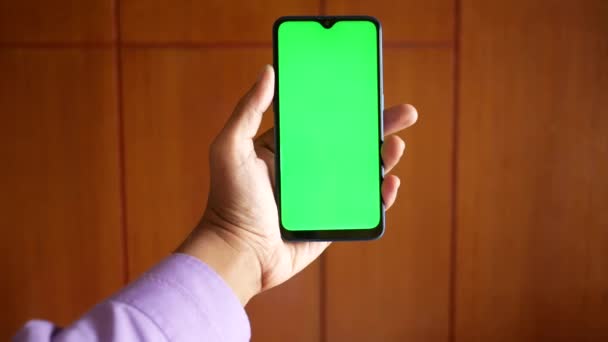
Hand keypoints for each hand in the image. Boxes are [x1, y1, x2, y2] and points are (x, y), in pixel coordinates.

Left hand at [178, 65, 417, 304]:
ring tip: (397, 145)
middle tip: (406, 113)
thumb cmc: (229, 201)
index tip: (367, 89)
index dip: (347, 105)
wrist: (238, 253)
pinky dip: (380, 196)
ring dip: (384, 158)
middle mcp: (307, 168)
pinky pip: (362, 205)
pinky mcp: (331, 220)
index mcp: (287, 148)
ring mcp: (322, 195)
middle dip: (379, 127)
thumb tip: (268, 72)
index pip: (323, 120)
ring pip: (362, 172)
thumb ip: (248, 110)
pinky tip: (389, 183)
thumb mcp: (230, 147)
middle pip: (351, 142)